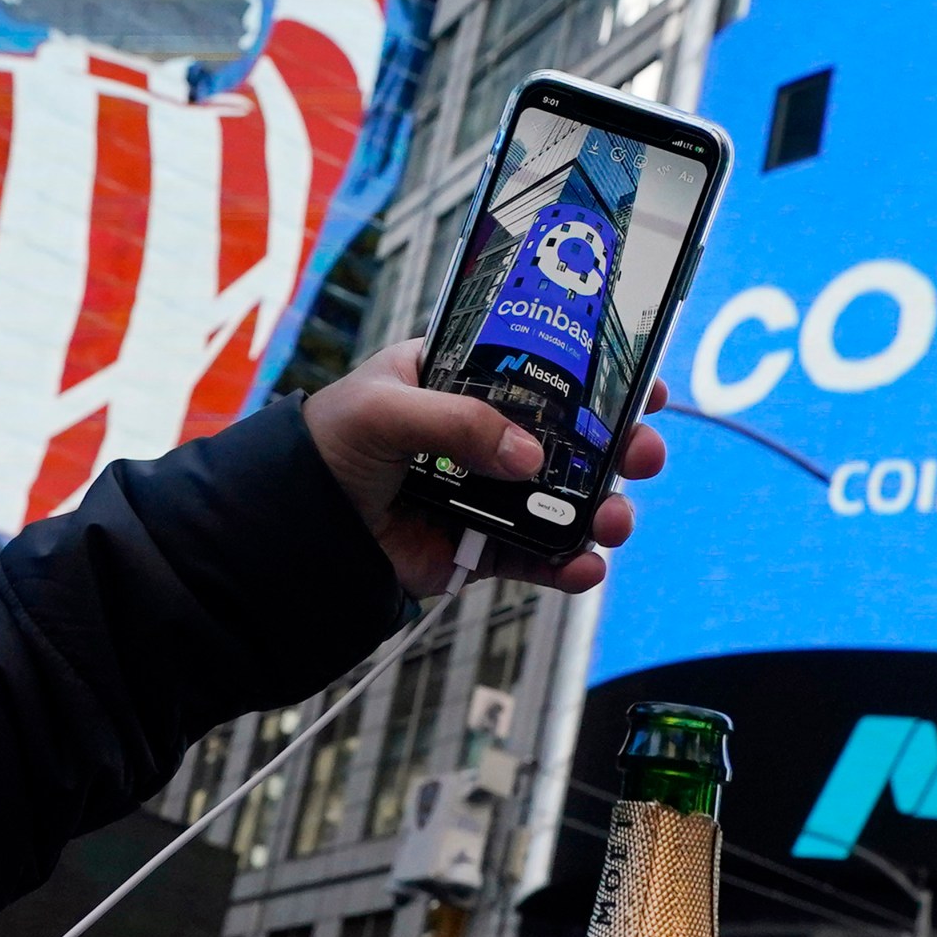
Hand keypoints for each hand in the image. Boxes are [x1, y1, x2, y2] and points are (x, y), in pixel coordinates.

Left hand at [300, 340, 669, 597]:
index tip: (644, 383)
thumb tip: (529, 458)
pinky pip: (535, 556)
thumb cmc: (326, 445)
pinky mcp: (479, 547)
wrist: (293, 527)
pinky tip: (583, 568)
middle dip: (618, 448)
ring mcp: (487, 492)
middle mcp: (483, 433)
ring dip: (601, 511)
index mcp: (461, 378)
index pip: (541, 368)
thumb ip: (459, 422)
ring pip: (563, 501)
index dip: (597, 374)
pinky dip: (566, 566)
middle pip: (571, 438)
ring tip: (614, 523)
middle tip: (644, 455)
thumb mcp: (385, 409)